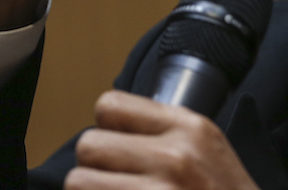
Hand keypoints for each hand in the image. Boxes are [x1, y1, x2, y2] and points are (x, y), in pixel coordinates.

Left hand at [66, 91, 260, 189]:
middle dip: (94, 167)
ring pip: (79, 182)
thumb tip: (109, 126)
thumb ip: (165, 131)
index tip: (116, 147)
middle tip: (115, 181)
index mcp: (189, 127)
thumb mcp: (208, 148)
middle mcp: (174, 156)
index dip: (106, 128)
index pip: (111, 105)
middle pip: (90, 145)